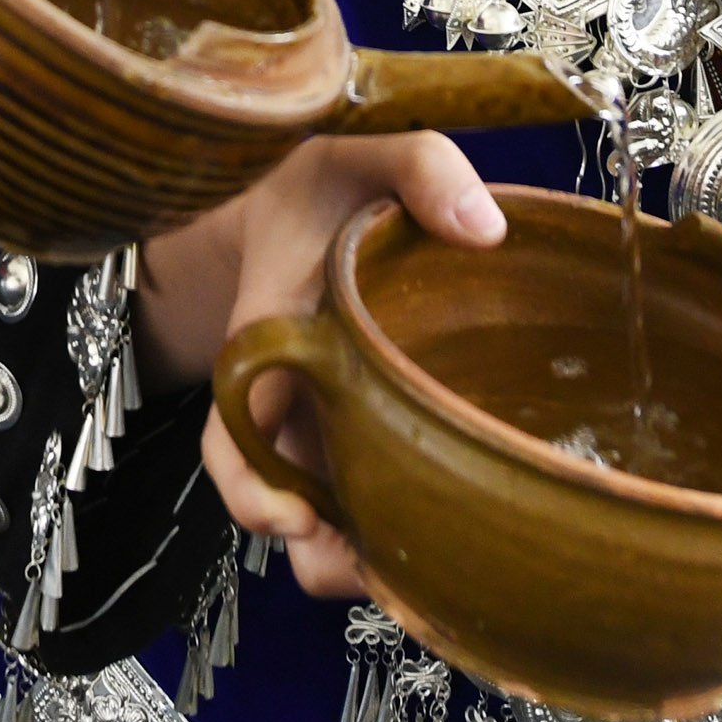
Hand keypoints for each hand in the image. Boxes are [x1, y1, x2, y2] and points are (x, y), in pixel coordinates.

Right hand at [175, 136, 503, 596]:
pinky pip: (360, 502)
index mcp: (267, 338)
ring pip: (316, 521)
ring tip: (418, 570)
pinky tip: (448, 539)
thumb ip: (421, 166)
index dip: (254, 489)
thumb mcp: (366, 150)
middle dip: (315, 551)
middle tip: (369, 565)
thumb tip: (488, 228)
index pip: (233, 433)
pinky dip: (390, 534)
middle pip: (272, 502)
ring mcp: (315, 424)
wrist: (308, 198)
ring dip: (355, 555)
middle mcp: (280, 397)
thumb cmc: (329, 181)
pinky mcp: (355, 436)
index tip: (294, 517)